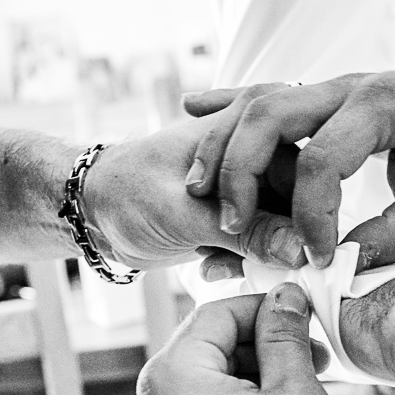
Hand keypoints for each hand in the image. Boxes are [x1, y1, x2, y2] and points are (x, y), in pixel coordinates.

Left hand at [85, 121, 304, 270]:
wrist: (91, 211)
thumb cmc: (123, 192)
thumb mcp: (183, 214)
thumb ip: (244, 233)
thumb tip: (298, 249)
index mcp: (241, 128)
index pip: (298, 166)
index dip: (304, 209)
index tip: (302, 249)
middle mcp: (250, 153)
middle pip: (296, 197)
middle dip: (280, 236)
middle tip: (261, 264)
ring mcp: (244, 185)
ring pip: (281, 222)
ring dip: (261, 251)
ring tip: (223, 264)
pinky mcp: (236, 213)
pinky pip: (260, 237)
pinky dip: (244, 257)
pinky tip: (216, 265)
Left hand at [127, 286, 337, 394]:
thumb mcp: (295, 392)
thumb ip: (286, 335)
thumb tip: (285, 298)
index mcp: (170, 374)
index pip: (219, 312)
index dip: (268, 306)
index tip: (306, 313)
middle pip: (210, 347)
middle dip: (264, 346)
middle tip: (316, 356)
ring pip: (209, 385)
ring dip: (256, 380)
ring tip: (306, 394)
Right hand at [182, 72, 394, 270]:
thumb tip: (343, 266)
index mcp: (384, 107)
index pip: (323, 161)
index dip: (311, 217)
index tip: (318, 259)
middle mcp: (349, 86)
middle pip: (270, 116)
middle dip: (240, 173)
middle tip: (230, 227)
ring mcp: (330, 84)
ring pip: (257, 102)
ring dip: (224, 146)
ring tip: (200, 193)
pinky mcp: (320, 92)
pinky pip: (264, 93)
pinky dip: (228, 105)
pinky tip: (193, 110)